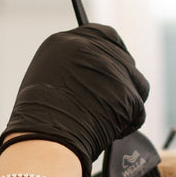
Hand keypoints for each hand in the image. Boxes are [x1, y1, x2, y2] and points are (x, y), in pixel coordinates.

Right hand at [0, 24, 149, 176]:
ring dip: (128, 102)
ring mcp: (110, 69)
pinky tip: (110, 132)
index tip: (118, 62)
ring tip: (109, 120)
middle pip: (124, 58)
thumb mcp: (47, 80)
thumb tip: (93, 74)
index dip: (114, 50)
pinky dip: (128, 124)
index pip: (103, 34)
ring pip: (137, 83)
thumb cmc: (37, 121)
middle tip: (114, 101)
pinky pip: (138, 110)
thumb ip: (71, 68)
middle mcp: (88, 48)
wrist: (43, 142)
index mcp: (64, 42)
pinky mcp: (126, 94)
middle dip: (122, 81)